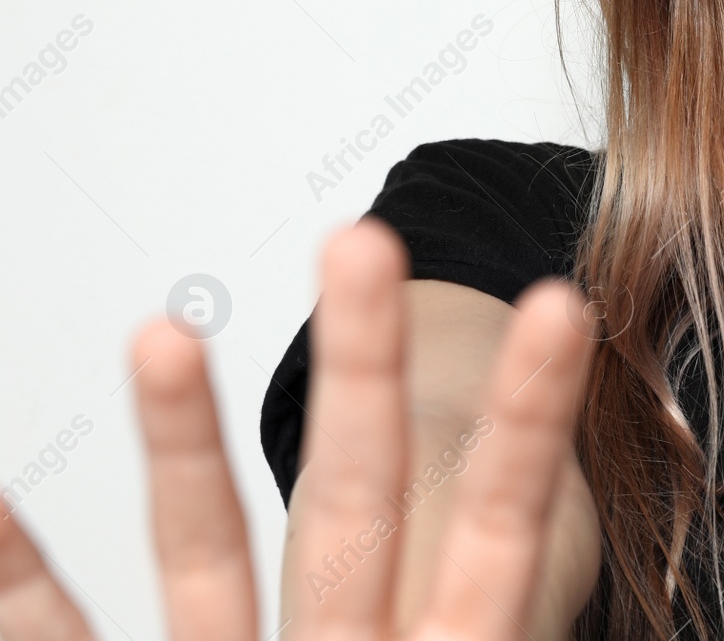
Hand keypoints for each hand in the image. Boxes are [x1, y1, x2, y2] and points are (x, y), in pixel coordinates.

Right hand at [0, 218, 599, 640]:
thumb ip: (555, 640)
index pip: (500, 520)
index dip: (526, 422)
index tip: (557, 310)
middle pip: (361, 498)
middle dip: (364, 375)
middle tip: (370, 235)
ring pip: (209, 561)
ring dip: (180, 450)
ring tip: (159, 332)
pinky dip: (21, 588)